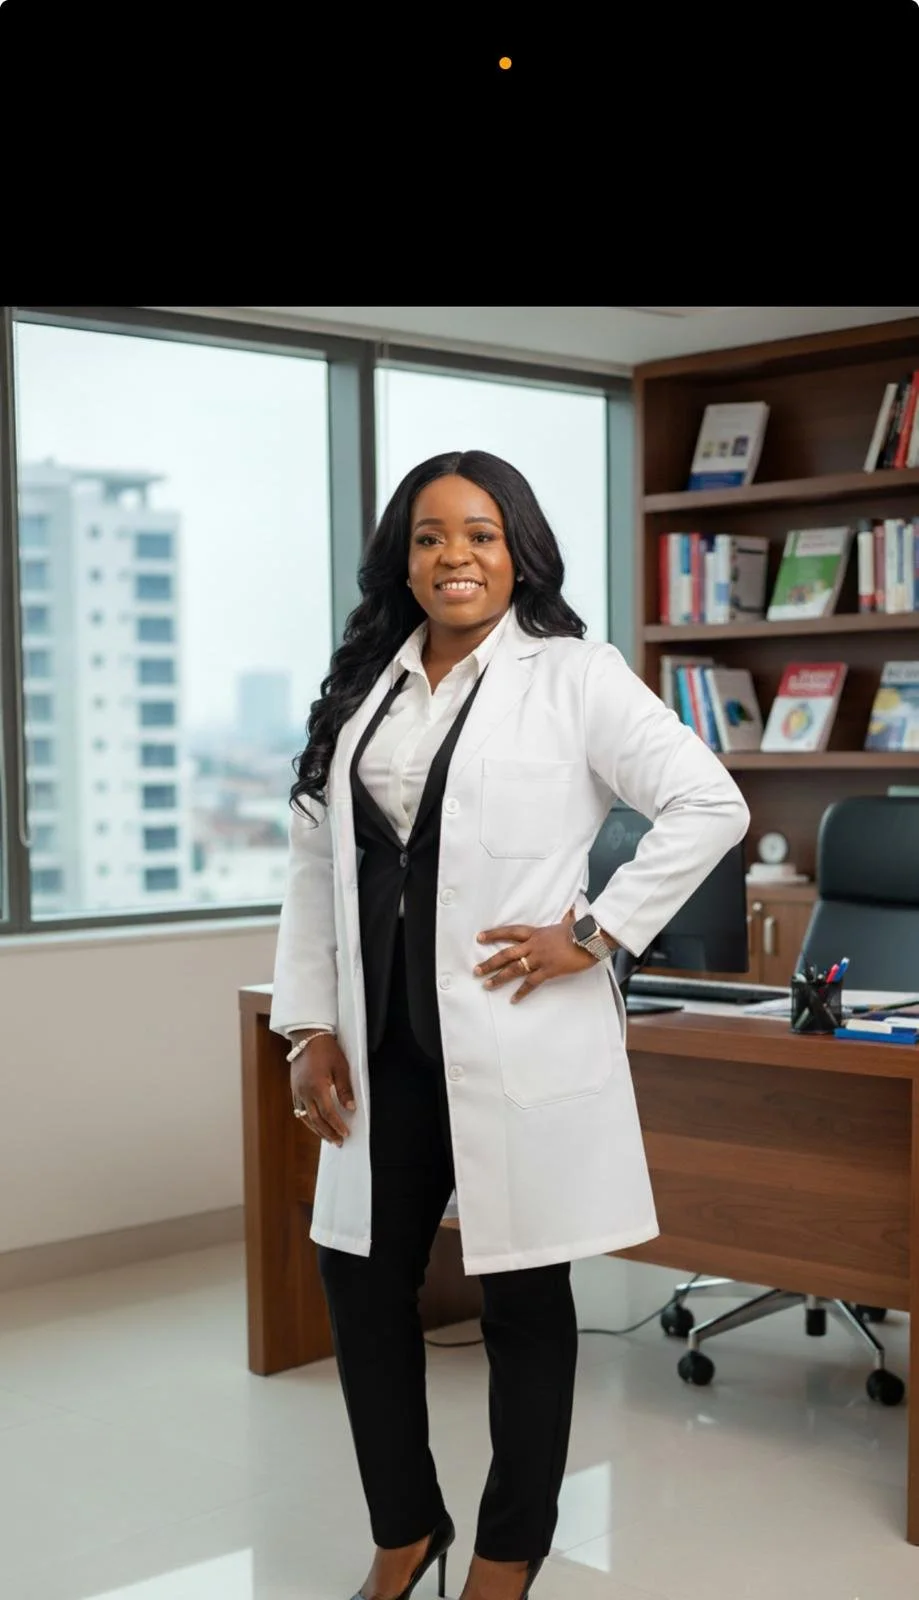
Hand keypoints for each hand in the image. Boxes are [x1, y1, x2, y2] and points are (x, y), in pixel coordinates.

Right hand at [290, 1034, 354, 1144]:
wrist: (307, 1036)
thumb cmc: (326, 1050)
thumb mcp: (341, 1067)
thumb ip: (345, 1089)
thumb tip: (351, 1108)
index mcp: (317, 1087)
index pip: (328, 1113)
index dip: (337, 1125)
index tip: (346, 1134)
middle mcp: (305, 1092)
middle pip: (316, 1120)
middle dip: (328, 1133)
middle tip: (338, 1142)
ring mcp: (297, 1091)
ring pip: (305, 1117)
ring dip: (317, 1130)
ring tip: (328, 1138)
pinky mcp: (294, 1089)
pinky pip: (299, 1110)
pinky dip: (308, 1120)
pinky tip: (315, 1124)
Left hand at [473, 909, 610, 1003]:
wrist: (591, 938)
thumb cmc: (582, 930)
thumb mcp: (570, 922)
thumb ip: (567, 918)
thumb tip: (572, 911)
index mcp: (536, 933)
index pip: (510, 932)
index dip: (494, 934)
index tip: (480, 937)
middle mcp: (533, 945)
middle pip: (506, 953)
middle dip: (490, 962)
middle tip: (476, 970)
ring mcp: (540, 958)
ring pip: (514, 969)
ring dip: (499, 978)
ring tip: (486, 985)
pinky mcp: (548, 970)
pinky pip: (531, 983)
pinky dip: (521, 992)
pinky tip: (513, 999)